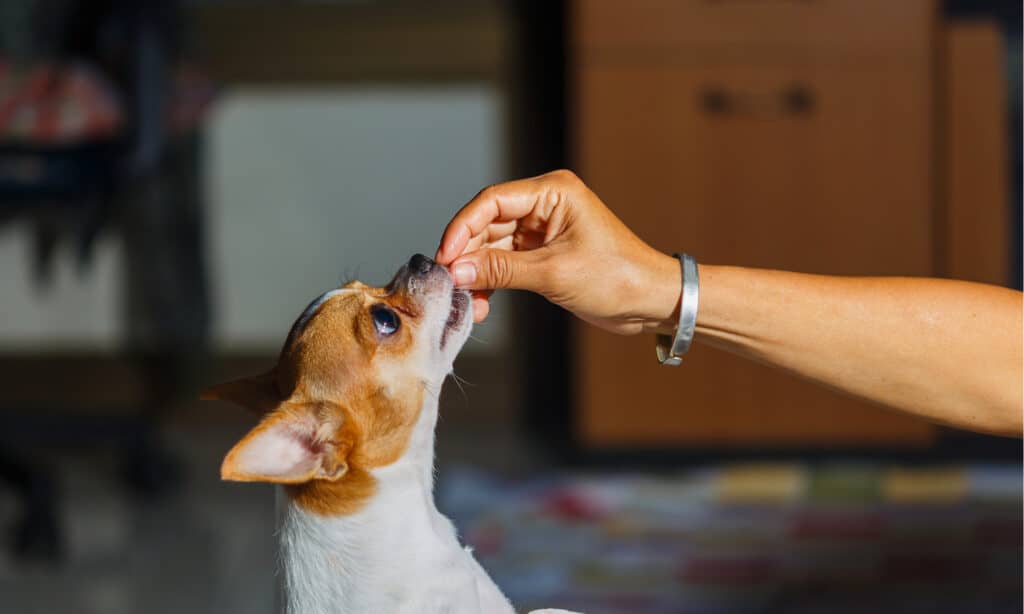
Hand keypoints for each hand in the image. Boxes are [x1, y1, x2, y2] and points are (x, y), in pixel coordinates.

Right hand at [435, 170, 680, 334]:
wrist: (652, 302)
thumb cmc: (617, 278)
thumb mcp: (554, 273)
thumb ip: (501, 270)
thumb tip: (456, 271)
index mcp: (553, 192)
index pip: (492, 201)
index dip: (462, 228)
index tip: (445, 258)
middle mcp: (545, 205)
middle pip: (487, 224)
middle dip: (467, 257)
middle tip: (450, 285)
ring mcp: (543, 230)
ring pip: (492, 247)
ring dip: (478, 275)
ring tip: (468, 303)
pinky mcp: (543, 255)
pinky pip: (505, 264)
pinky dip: (492, 283)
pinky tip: (482, 305)